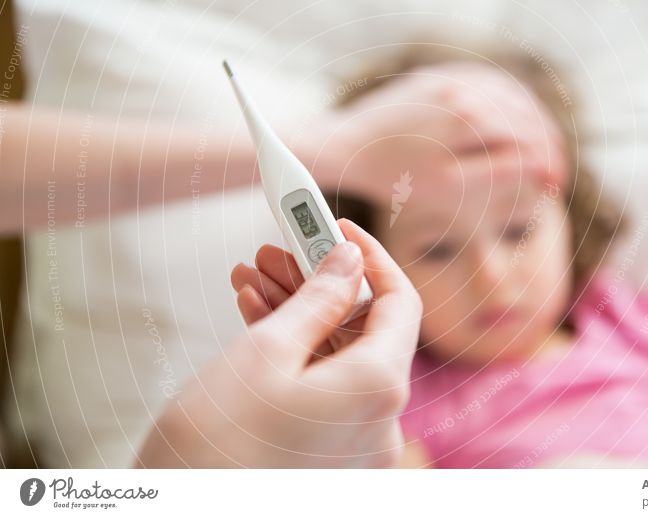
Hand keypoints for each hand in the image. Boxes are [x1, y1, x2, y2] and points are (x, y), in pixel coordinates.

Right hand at [135, 219, 421, 467]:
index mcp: (378, 388)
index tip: (339, 230)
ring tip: (254, 278)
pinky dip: (296, 352)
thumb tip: (349, 262)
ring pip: (338, 355)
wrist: (174, 513)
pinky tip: (258, 316)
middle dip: (320, 283)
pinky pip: (325, 386)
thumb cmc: (214, 450)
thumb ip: (319, 299)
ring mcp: (355, 442)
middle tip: (280, 250)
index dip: (372, 258)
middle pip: (364, 328)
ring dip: (299, 313)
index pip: (401, 302)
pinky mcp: (329, 454)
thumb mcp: (266, 352)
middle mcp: (379, 420)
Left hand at [300, 61, 564, 204]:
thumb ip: (499, 173)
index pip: (529, 138)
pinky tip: (513, 118)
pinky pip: (485, 80)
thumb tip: (541, 166)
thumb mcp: (448, 185)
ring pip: (510, 93)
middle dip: (546, 143)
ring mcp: (450, 78)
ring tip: (541, 147)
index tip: (556, 184)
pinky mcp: (436, 76)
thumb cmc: (394, 175)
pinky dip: (507, 99)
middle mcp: (464, 90)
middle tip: (554, 171)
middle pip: (525, 113)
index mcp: (471, 118)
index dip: (549, 162)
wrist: (345, 146)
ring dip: (532, 119)